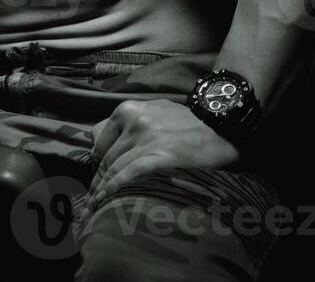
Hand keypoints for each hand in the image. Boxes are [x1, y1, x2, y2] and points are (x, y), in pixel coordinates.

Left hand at [88, 100, 239, 207]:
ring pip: (114, 167)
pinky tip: (104, 201)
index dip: (96, 163)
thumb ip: (133, 122)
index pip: (102, 141)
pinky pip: (128, 175)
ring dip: (101, 189)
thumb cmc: (189, 123)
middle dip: (97, 179)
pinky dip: (113, 189)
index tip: (96, 178)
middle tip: (92, 197)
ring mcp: (144, 138)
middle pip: (106, 156)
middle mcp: (133, 120)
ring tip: (95, 205)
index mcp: (128, 109)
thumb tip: (112, 144)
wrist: (222, 127)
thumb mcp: (155, 111)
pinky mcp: (158, 155)